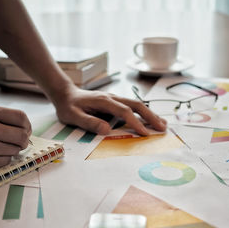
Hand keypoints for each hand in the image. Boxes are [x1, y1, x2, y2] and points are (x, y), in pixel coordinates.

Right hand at [0, 103, 30, 177]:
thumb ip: (0, 117)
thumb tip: (26, 127)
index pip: (21, 117)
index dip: (27, 124)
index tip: (26, 128)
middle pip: (22, 136)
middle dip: (23, 139)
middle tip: (18, 140)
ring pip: (15, 149)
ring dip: (10, 149)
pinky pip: (6, 161)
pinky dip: (1, 158)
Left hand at [52, 87, 166, 134]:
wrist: (65, 93)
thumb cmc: (68, 106)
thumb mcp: (73, 116)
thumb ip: (89, 122)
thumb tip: (106, 130)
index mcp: (104, 101)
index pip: (124, 112)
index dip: (136, 123)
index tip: (145, 134)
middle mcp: (112, 98)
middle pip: (137, 105)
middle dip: (151, 116)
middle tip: (163, 128)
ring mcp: (115, 99)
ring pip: (137, 104)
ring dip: (150, 114)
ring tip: (163, 124)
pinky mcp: (115, 102)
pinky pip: (132, 107)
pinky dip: (144, 113)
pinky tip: (150, 119)